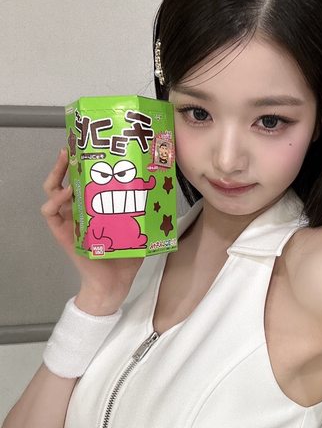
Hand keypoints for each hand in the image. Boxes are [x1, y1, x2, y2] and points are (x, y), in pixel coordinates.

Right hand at [41, 148, 142, 313]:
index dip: (83, 160)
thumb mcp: (139, 224)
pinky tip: (69, 192)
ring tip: (67, 160)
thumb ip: (147, 207)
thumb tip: (165, 187)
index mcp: (93, 205)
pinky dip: (56, 201)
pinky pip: (50, 212)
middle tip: (74, 145)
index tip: (91, 144)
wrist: (115, 282)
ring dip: (57, 174)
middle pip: (65, 177)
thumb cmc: (126, 254)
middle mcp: (78, 209)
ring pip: (52, 190)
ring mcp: (68, 220)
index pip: (83, 177)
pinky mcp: (63, 233)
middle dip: (68, 160)